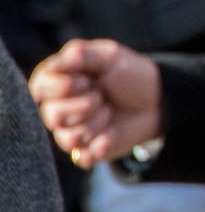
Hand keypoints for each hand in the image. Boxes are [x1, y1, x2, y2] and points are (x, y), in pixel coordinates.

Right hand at [28, 38, 162, 167]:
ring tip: (109, 112)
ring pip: (69, 137)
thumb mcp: (110, 56)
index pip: (40, 87)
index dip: (63, 86)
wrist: (157, 102)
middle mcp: (57, 108)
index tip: (87, 80)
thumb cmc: (130, 75)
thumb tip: (65, 57)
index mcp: (57, 81)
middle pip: (53, 115)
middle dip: (84, 106)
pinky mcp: (85, 150)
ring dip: (96, 124)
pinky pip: (82, 156)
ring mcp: (70, 131)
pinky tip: (111, 134)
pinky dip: (100, 146)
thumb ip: (84, 54)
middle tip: (102, 97)